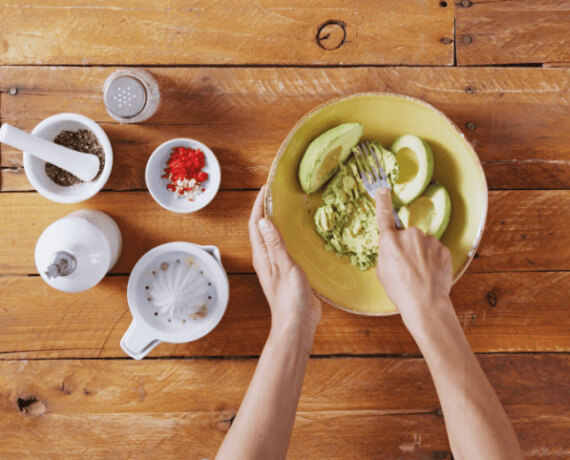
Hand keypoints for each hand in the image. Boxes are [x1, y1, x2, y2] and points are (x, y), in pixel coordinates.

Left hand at [249, 187, 321, 333]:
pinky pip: (284, 246)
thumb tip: (263, 220)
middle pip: (262, 229)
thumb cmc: (290, 298)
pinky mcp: (287, 271)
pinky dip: (288, 234)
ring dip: (277, 221)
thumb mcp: (285, 267)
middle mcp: (266, 258)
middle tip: (277, 193)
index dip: (259, 205)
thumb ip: (275, 244)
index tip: (265, 188)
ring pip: (273, 237)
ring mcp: (276, 265)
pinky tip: (299, 232)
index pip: (255, 225)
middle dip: (266, 209)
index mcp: (262, 256)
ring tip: (287, 207)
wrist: (297, 323)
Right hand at [374, 188, 453, 334]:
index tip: (383, 190)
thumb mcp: (382, 271)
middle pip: (406, 236)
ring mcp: (429, 241)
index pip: (384, 215)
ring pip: (422, 244)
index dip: (383, 201)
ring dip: (420, 254)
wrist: (425, 303)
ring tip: (419, 274)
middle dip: (405, 247)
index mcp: (390, 241)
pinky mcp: (443, 249)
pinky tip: (430, 274)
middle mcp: (410, 235)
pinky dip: (432, 260)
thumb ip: (386, 253)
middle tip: (405, 267)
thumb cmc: (400, 290)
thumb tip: (393, 248)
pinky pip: (434, 250)